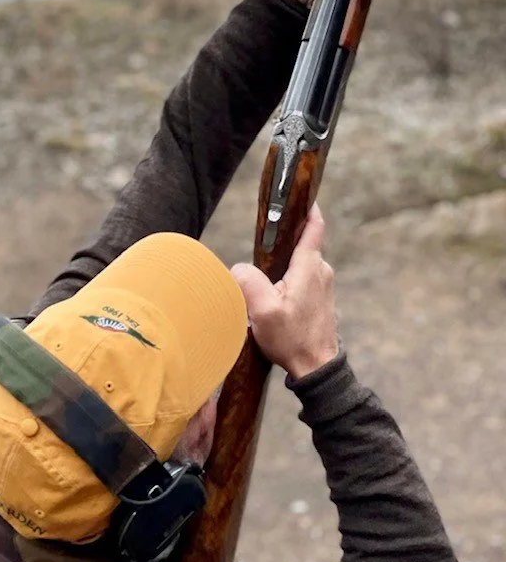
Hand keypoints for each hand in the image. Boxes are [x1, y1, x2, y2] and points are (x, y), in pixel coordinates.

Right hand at [231, 204, 338, 379]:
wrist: (317, 368)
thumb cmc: (292, 339)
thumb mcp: (263, 310)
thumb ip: (248, 281)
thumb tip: (238, 267)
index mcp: (309, 266)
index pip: (313, 226)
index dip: (307, 206)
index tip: (299, 193)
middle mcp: (321, 271)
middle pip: (301, 245)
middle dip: (283, 242)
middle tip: (260, 244)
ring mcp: (323, 286)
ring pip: (300, 265)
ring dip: (283, 266)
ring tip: (263, 279)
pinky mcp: (321, 300)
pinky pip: (303, 280)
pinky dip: (289, 281)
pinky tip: (274, 296)